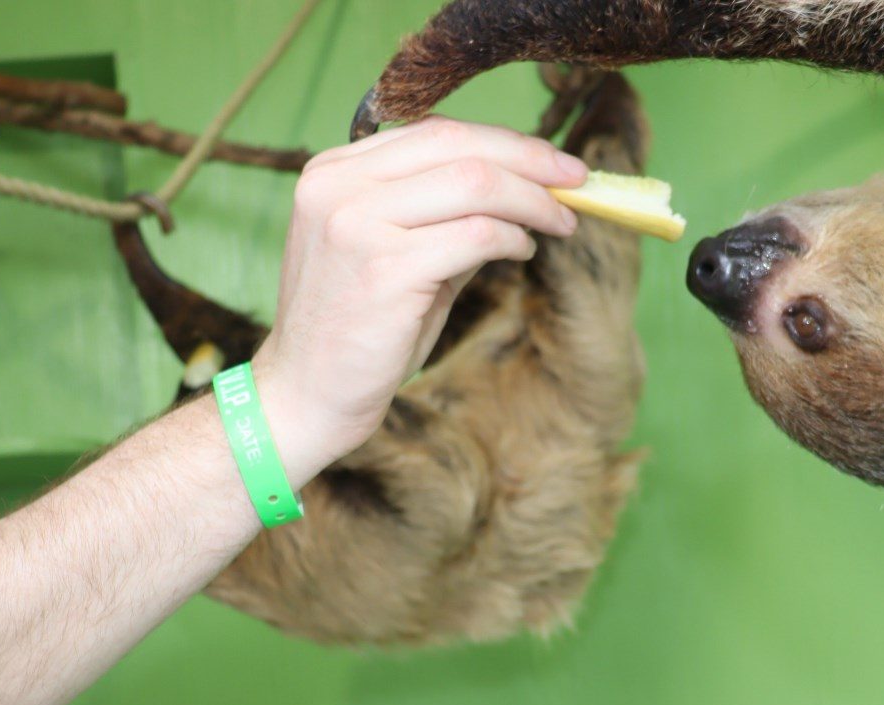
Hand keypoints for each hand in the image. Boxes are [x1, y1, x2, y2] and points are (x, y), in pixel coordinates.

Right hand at [253, 116, 587, 480]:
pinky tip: (521, 252)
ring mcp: (357, 224)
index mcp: (334, 171)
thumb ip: (446, 215)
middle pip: (459, 145)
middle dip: (531, 160)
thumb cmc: (357, 329)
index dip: (504, 142)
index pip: (435, 131)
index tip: (552, 162)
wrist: (306, 394)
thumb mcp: (394, 254)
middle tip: (578, 181)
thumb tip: (525, 189)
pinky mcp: (385, 268)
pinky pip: (476, 236)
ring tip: (560, 224)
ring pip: (475, 185)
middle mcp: (339, 186)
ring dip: (532, 202)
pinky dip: (512, 239)